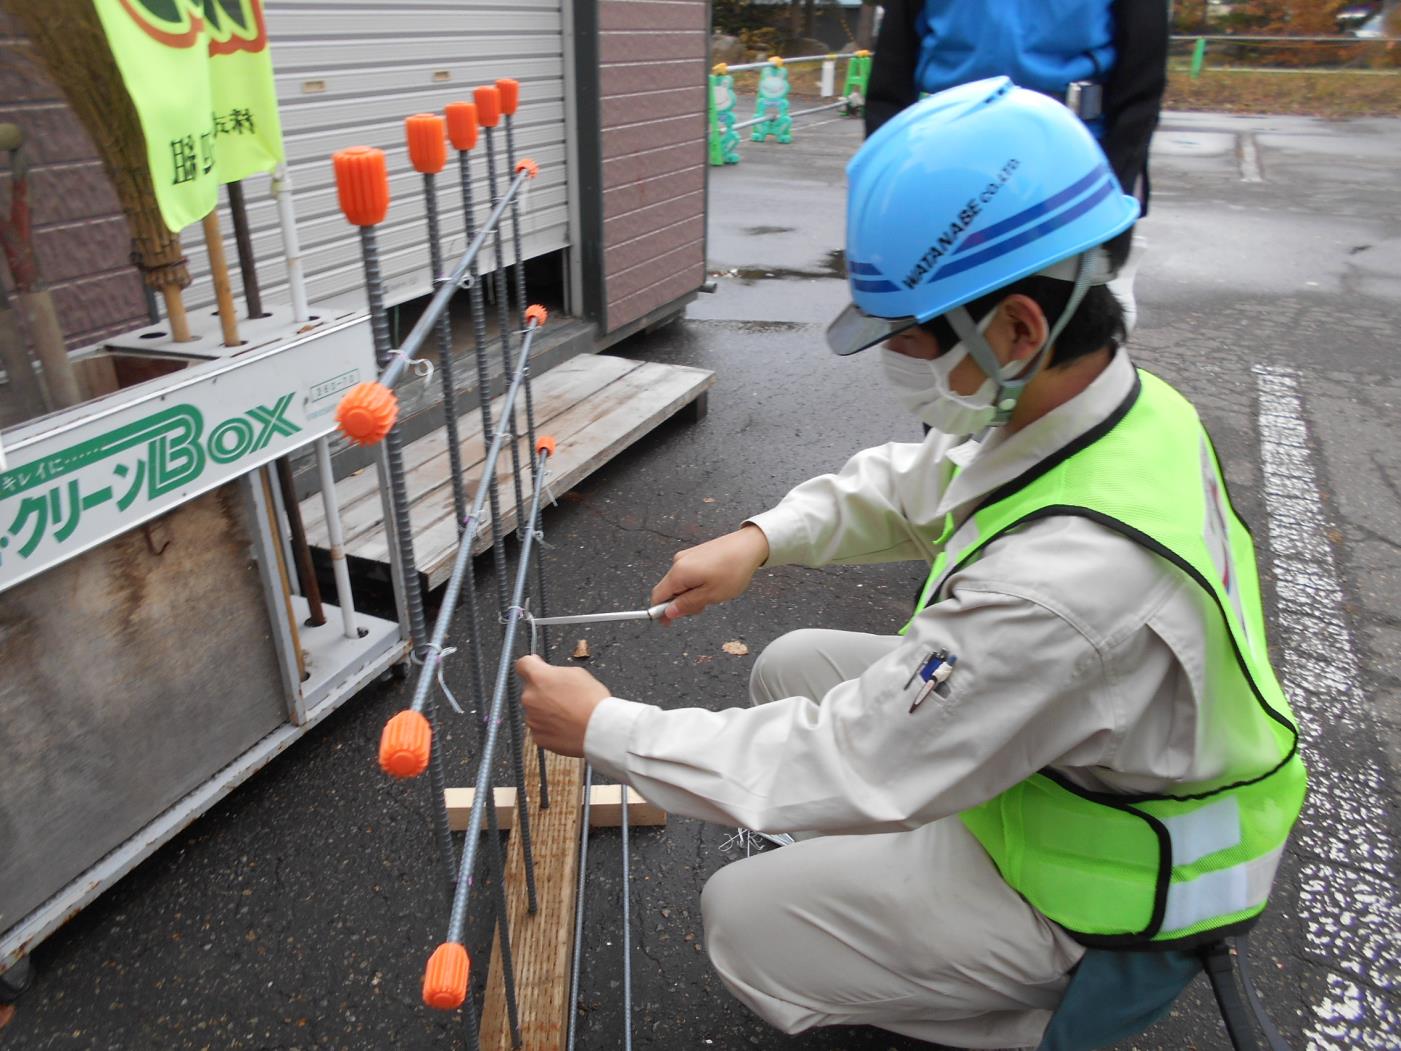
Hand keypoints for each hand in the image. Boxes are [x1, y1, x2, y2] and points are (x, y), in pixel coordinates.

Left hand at [516, 654, 610, 757]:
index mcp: (538, 678)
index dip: (532, 665)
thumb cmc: (591, 701)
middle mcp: (529, 698)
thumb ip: (556, 673)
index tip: (538, 667)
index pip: (522, 664)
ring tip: (568, 713)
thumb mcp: (577, 673)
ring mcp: (531, 719)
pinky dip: (550, 727)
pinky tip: (566, 726)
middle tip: (564, 696)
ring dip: (546, 710)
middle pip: (531, 690)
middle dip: (543, 691)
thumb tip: (549, 675)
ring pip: (535, 710)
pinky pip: (540, 728)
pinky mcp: (537, 737)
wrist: (598, 730)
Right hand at [649, 524, 769, 624]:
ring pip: (680, 583)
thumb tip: (668, 613)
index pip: (657, 595)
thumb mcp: (711, 595)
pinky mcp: (696, 553)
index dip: (660, 612)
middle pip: (668, 589)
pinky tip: (713, 584)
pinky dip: (696, 584)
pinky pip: (688, 574)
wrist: (749, 545)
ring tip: (713, 594)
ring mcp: (687, 556)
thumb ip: (687, 605)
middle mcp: (678, 562)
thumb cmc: (733, 570)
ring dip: (690, 594)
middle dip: (681, 603)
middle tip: (703, 607)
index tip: (669, 623)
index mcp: (679, 572)